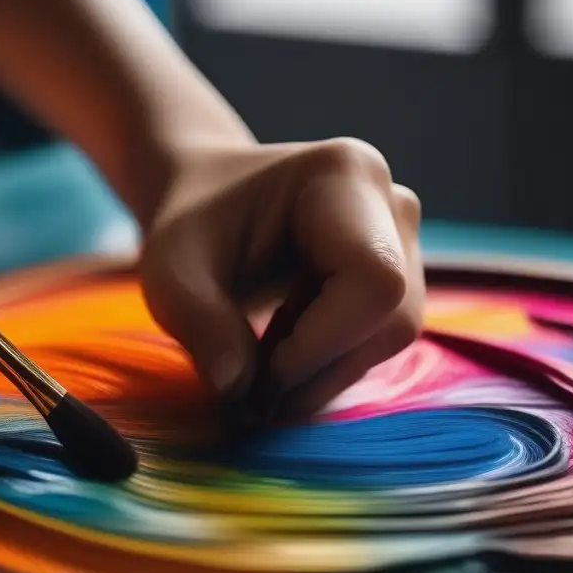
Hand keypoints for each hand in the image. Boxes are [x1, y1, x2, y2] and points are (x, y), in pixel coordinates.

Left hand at [138, 137, 424, 417]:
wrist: (205, 198)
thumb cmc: (190, 223)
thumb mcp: (170, 269)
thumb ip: (198, 322)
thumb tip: (235, 388)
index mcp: (345, 177)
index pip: (374, 282)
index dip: (322, 344)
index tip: (257, 378)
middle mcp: (391, 203)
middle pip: (392, 318)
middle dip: (319, 370)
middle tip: (249, 395)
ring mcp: (403, 238)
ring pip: (389, 338)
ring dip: (321, 372)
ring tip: (257, 368)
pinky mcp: (398, 272)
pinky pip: (379, 339)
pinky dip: (327, 364)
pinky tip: (278, 353)